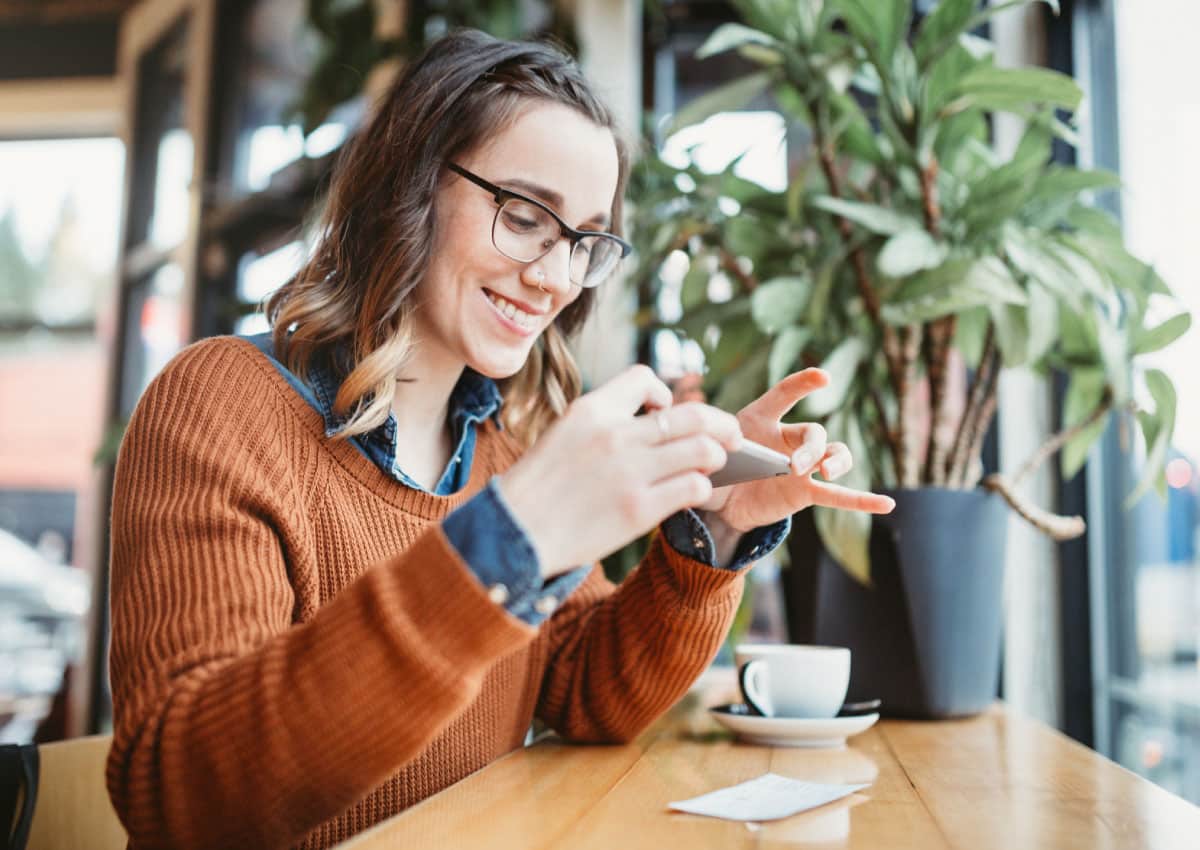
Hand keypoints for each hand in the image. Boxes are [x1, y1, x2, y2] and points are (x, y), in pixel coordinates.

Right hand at [497, 365, 743, 578]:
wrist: (514, 533)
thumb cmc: (538, 488)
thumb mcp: (562, 435)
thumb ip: (605, 424)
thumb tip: (654, 421)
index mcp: (591, 410)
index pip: (645, 379)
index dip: (664, 394)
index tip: (665, 412)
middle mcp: (614, 435)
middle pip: (691, 415)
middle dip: (720, 423)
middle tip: (731, 434)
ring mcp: (629, 472)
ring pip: (702, 449)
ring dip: (715, 455)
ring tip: (714, 464)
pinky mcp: (639, 509)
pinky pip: (693, 487)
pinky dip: (702, 486)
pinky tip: (696, 491)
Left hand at [699, 368, 894, 532]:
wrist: (718, 501)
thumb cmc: (713, 465)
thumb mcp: (703, 451)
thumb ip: (705, 445)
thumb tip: (696, 442)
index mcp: (760, 419)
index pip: (783, 394)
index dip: (802, 384)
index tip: (823, 378)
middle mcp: (788, 438)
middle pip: (814, 433)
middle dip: (811, 448)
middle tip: (795, 466)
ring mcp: (801, 466)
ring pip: (833, 455)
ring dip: (835, 462)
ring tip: (826, 472)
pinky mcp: (805, 492)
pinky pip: (838, 496)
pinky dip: (863, 500)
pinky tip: (888, 505)